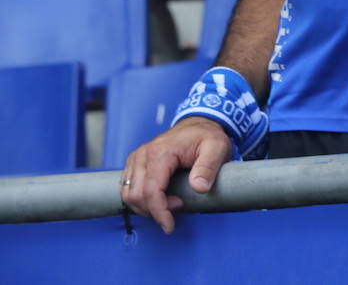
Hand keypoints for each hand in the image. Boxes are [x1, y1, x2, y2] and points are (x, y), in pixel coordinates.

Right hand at [120, 117, 232, 234]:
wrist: (198, 124)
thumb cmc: (207, 136)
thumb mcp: (217, 148)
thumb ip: (208, 167)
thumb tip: (199, 188)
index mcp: (160, 152)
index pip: (150, 190)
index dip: (159, 212)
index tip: (170, 226)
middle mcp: (143, 155)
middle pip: (136, 195)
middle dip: (154, 210)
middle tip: (179, 206)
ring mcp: (136, 159)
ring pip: (128, 194)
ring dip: (146, 207)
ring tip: (171, 203)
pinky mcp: (135, 163)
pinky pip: (128, 188)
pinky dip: (140, 200)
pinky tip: (159, 199)